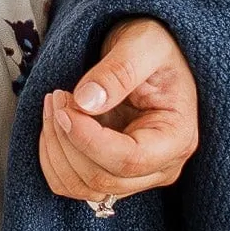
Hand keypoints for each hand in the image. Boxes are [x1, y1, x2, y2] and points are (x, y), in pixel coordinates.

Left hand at [38, 16, 199, 205]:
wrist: (146, 51)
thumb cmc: (153, 44)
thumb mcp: (143, 44)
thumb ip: (118, 71)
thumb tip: (86, 101)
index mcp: (177, 137)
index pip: (129, 160)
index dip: (88, 140)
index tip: (64, 107)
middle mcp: (160, 166)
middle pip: (103, 178)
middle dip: (67, 139)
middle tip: (56, 96)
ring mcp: (136, 174)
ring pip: (84, 186)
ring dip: (56, 150)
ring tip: (53, 105)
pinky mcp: (113, 172)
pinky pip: (74, 183)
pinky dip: (53, 159)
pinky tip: (52, 123)